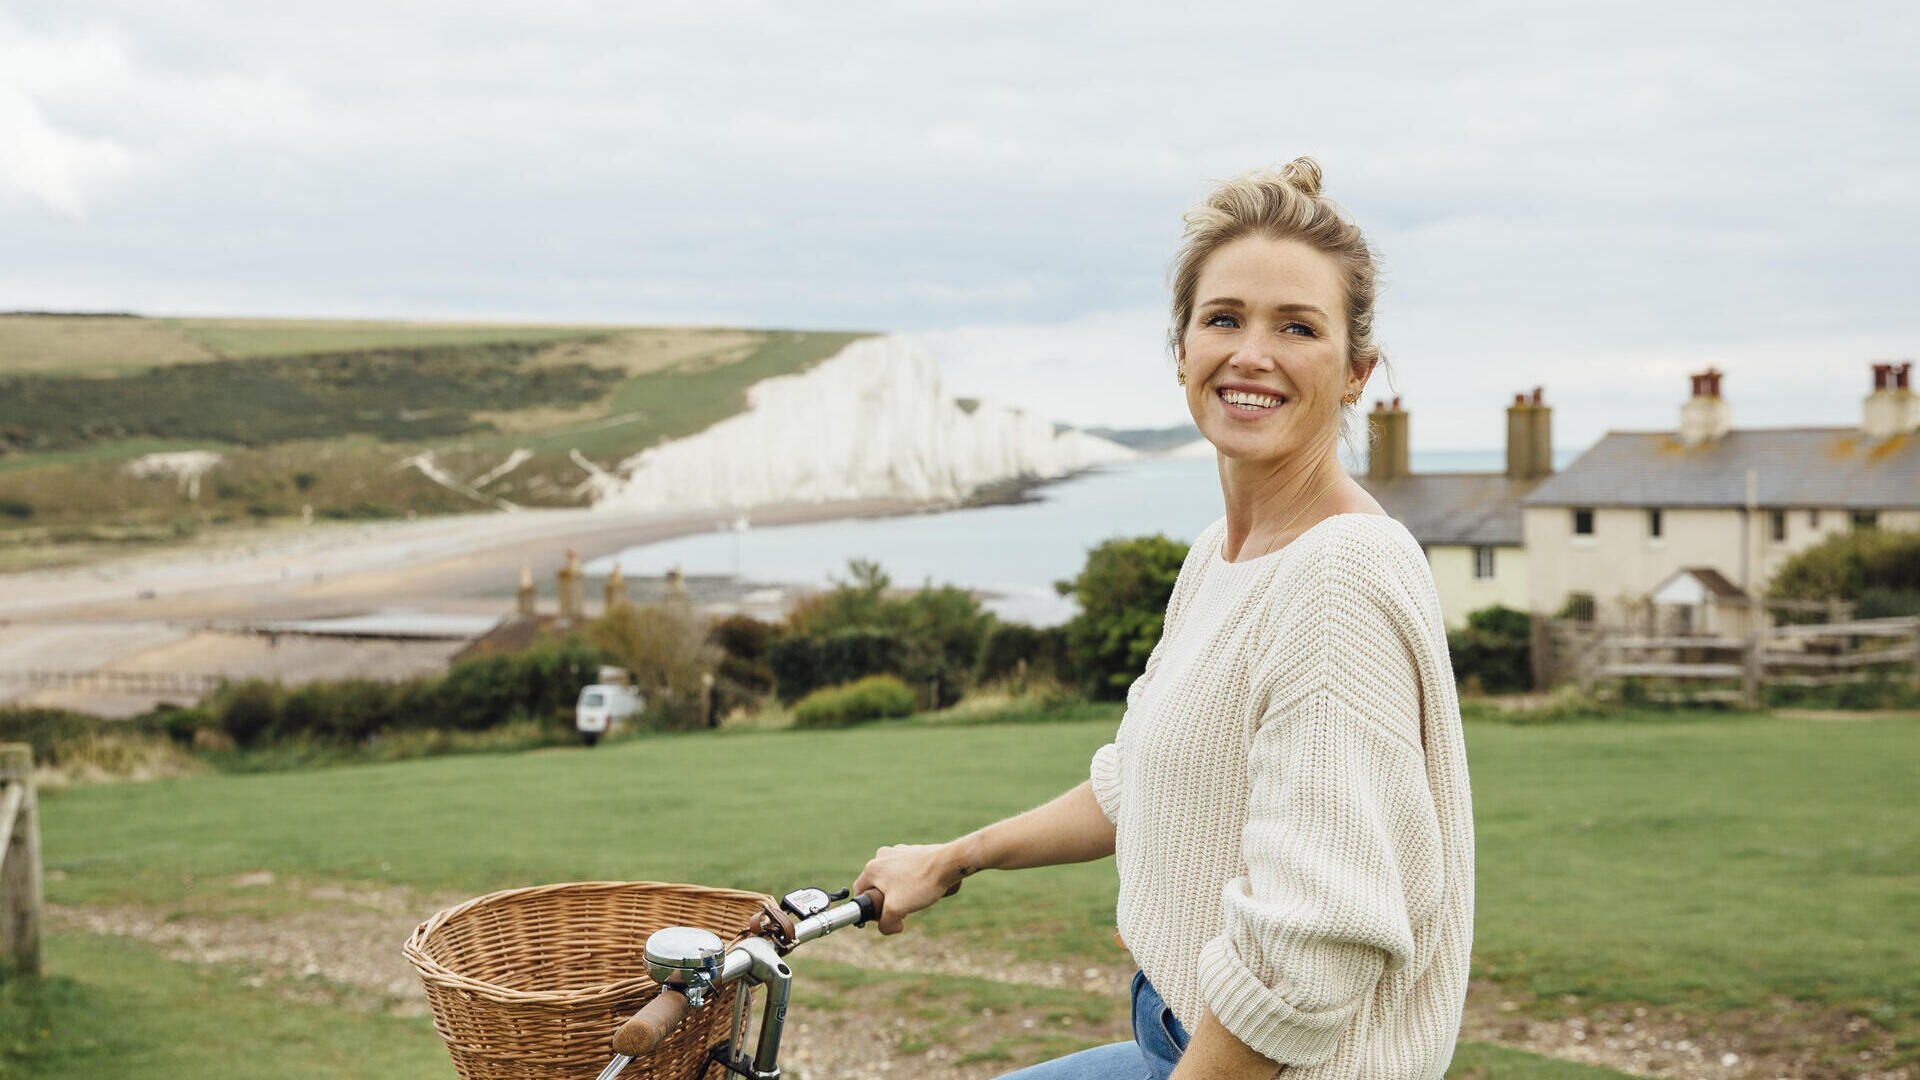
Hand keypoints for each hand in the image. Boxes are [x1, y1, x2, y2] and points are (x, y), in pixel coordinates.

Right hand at [851, 839, 971, 934]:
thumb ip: (886, 923)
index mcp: (872, 868)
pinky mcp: (913, 852)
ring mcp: (899, 852)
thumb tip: (886, 928)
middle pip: (877, 886)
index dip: (868, 909)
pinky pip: (907, 873)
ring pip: (893, 880)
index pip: (860, 892)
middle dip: (888, 901)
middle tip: (902, 909)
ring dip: (901, 892)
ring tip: (916, 898)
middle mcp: (883, 856)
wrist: (948, 864)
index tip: (881, 917)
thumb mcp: (897, 909)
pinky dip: (913, 883)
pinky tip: (926, 888)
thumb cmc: (921, 883)